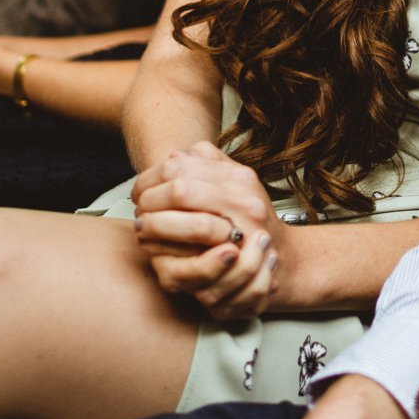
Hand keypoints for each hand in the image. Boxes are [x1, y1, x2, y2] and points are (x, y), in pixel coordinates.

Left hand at [132, 142, 288, 319]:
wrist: (280, 256)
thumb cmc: (250, 218)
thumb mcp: (236, 182)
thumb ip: (210, 163)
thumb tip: (176, 154)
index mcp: (239, 177)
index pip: (180, 165)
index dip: (150, 178)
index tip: (139, 190)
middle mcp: (243, 200)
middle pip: (180, 189)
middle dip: (149, 200)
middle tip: (138, 209)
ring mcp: (241, 231)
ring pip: (186, 222)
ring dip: (154, 226)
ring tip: (143, 227)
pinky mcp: (232, 264)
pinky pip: (191, 254)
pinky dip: (164, 251)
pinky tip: (155, 247)